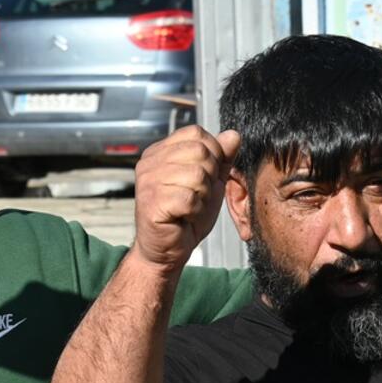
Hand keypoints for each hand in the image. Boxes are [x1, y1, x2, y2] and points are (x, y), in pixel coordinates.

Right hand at [131, 126, 239, 269]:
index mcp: (160, 152)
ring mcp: (148, 182)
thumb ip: (221, 158)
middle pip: (199, 152)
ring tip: (191, 206)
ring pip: (197, 175)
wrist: (167, 249)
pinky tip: (185, 216)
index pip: (195, 133)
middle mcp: (150, 163)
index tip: (206, 175)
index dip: (212, 153)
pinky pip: (189, 199)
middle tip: (197, 195)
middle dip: (209, 176)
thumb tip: (233, 135)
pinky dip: (195, 211)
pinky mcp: (152, 203)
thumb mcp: (210, 182)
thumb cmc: (185, 216)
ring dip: (203, 196)